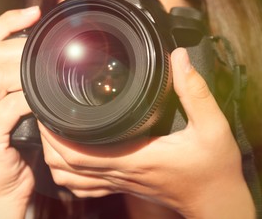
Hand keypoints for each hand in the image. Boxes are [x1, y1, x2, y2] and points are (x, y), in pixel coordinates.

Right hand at [0, 6, 40, 217]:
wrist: (4, 185)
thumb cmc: (16, 145)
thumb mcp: (16, 108)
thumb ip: (21, 84)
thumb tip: (46, 58)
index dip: (8, 22)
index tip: (35, 13)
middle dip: (24, 47)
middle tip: (51, 50)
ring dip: (28, 71)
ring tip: (50, 72)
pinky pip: (10, 107)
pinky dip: (31, 100)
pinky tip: (45, 101)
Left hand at [40, 47, 254, 217]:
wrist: (216, 202)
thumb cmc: (213, 170)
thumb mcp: (212, 128)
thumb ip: (195, 91)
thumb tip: (178, 59)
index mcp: (133, 158)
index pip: (76, 153)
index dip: (53, 134)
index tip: (46, 110)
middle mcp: (119, 173)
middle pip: (64, 166)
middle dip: (46, 141)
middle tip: (44, 114)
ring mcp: (119, 182)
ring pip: (70, 179)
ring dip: (55, 158)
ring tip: (52, 131)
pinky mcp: (124, 184)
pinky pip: (86, 186)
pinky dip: (70, 173)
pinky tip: (70, 157)